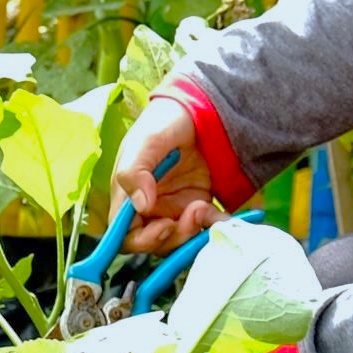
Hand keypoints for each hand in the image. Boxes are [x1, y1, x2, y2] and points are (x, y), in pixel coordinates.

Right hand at [113, 90, 226, 258]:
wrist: (202, 110)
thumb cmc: (165, 121)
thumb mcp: (146, 140)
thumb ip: (135, 171)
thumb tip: (140, 206)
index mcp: (129, 195)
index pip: (126, 234)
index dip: (142, 240)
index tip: (164, 227)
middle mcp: (151, 207)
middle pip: (157, 243)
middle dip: (175, 237)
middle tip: (194, 214)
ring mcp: (177, 208)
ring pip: (182, 239)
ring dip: (195, 232)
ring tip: (206, 208)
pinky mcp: (200, 205)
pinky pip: (207, 227)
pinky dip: (217, 227)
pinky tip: (226, 217)